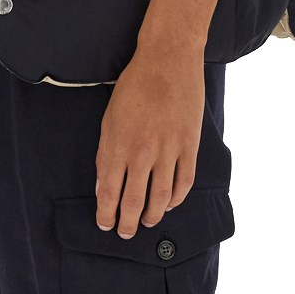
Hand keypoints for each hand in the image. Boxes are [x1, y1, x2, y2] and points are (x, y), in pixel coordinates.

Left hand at [95, 44, 203, 237]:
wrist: (168, 60)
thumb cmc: (134, 86)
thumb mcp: (110, 119)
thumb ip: (107, 154)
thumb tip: (105, 186)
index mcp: (118, 145)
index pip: (110, 192)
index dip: (107, 214)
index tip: (105, 224)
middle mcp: (143, 152)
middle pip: (135, 201)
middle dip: (128, 223)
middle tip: (126, 233)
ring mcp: (169, 150)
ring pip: (161, 196)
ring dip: (153, 215)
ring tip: (147, 222)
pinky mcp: (190, 145)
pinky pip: (184, 182)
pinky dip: (176, 198)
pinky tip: (169, 204)